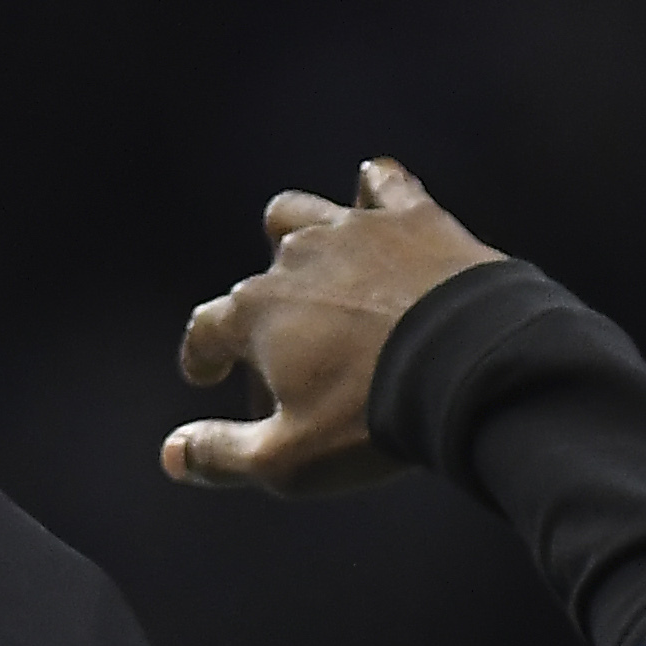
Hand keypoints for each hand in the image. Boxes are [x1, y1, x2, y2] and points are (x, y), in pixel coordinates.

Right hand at [166, 159, 504, 495]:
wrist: (473, 371)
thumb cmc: (375, 421)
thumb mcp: (290, 462)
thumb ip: (224, 456)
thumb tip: (172, 454)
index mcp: (256, 313)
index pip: (209, 327)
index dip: (203, 353)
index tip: (205, 371)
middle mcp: (294, 259)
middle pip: (261, 281)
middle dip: (267, 321)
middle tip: (293, 362)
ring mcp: (353, 231)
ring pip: (300, 213)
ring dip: (296, 236)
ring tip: (310, 264)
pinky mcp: (413, 219)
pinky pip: (384, 183)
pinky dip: (376, 190)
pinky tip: (376, 199)